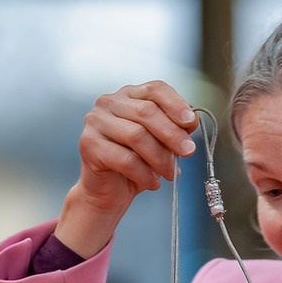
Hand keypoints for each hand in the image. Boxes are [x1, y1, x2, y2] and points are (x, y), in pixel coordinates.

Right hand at [56, 81, 197, 256]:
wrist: (108, 192)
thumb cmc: (136, 165)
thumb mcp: (160, 145)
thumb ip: (174, 130)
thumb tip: (192, 121)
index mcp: (128, 95)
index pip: (155, 89)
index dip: (175, 104)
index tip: (191, 122)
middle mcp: (108, 102)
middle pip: (146, 112)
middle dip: (172, 134)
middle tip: (188, 152)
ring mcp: (95, 121)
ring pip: (136, 136)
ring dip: (160, 158)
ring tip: (171, 175)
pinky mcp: (89, 144)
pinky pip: (125, 159)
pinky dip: (144, 174)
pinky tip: (154, 184)